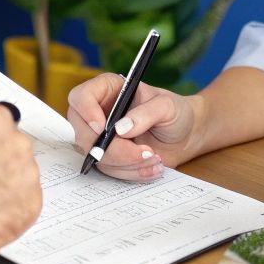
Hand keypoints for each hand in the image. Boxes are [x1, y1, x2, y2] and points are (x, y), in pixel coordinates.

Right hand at [65, 73, 200, 180]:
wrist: (184, 137)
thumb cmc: (175, 112)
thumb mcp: (167, 106)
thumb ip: (147, 113)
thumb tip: (121, 129)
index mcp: (108, 90)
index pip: (80, 97)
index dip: (86, 112)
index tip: (104, 127)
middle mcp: (98, 113)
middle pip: (84, 133)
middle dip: (114, 149)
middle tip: (144, 152)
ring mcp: (100, 138)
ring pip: (96, 157)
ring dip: (127, 163)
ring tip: (155, 159)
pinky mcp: (108, 157)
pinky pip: (109, 170)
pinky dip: (131, 172)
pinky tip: (151, 167)